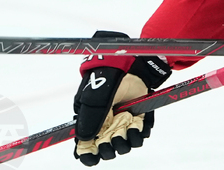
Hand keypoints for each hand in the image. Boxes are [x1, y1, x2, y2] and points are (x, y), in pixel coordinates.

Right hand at [73, 31, 171, 165]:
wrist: (129, 67)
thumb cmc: (107, 81)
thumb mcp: (94, 100)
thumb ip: (89, 120)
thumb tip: (84, 141)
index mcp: (90, 122)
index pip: (86, 146)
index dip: (89, 155)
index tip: (94, 156)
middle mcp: (106, 126)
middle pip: (105, 150)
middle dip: (108, 148)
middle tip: (113, 135)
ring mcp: (122, 123)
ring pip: (123, 146)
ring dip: (124, 142)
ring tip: (125, 128)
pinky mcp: (138, 119)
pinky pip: (139, 136)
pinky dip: (138, 134)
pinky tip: (136, 124)